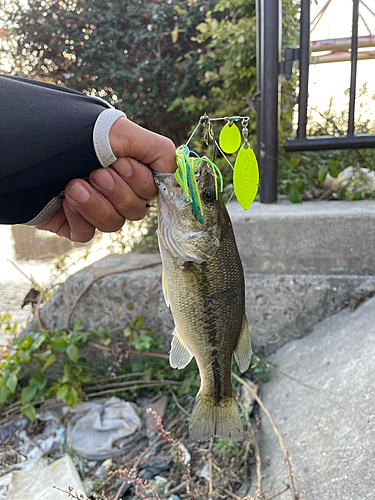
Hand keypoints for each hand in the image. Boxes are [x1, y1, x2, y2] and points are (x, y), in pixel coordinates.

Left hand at [36, 117, 175, 241]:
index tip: (120, 164)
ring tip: (74, 184)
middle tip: (95, 172)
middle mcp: (116, 191)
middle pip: (136, 210)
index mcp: (130, 171)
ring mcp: (96, 209)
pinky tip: (66, 199)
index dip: (139, 183)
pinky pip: (88, 234)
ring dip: (95, 204)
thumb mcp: (121, 132)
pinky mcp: (75, 224)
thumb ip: (159, 151)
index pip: (153, 191)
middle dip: (116, 192)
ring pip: (114, 224)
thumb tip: (177, 173)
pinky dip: (79, 217)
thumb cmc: (76, 135)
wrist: (30, 149)